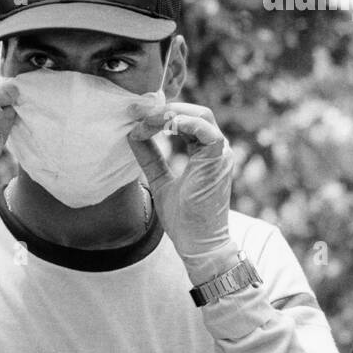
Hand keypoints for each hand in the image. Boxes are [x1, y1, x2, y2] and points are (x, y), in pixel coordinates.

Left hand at [128, 99, 236, 280]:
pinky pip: (205, 129)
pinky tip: (165, 125)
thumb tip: (133, 134)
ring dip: (170, 114)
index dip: (159, 116)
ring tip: (146, 120)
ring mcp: (220, 153)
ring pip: (200, 115)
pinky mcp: (219, 158)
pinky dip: (184, 122)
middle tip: (135, 111)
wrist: (197, 243)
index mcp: (203, 153)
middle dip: (162, 109)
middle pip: (192, 113)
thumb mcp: (160, 181)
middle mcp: (214, 149)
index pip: (184, 122)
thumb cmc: (183, 219)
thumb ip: (150, 158)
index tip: (134, 118)